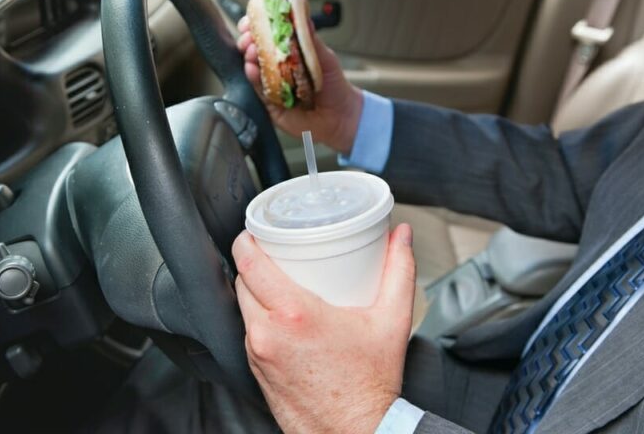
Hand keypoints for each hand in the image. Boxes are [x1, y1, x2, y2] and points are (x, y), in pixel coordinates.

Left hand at [232, 224, 415, 433]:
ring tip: (280, 280)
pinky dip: (261, 318)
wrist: (356, 431)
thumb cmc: (370, 383)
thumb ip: (399, 271)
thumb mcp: (391, 320)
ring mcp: (258, 355)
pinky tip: (283, 316)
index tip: (257, 229)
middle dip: (254, 261)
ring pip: (243, 307)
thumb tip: (400, 237)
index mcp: (293, 316)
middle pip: (242, 281)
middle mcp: (267, 334)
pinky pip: (249, 331)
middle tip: (277, 251)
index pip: (249, 262)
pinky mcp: (256, 371)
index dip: (248, 238)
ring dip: (256, 290)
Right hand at [236, 16, 363, 154]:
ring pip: (252, 67)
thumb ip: (310, 38)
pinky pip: (256, 88)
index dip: (259, 24)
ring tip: (251, 49)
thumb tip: (300, 14)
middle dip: (249, 39)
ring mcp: (272, 83)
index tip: (253, 17)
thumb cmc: (334, 86)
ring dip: (248, 55)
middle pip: (255, 48)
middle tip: (249, 36)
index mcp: (290, 52)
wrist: (339, 117)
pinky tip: (252, 68)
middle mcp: (278, 66)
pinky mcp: (269, 102)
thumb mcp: (325, 58)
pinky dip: (252, 76)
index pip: (269, 34)